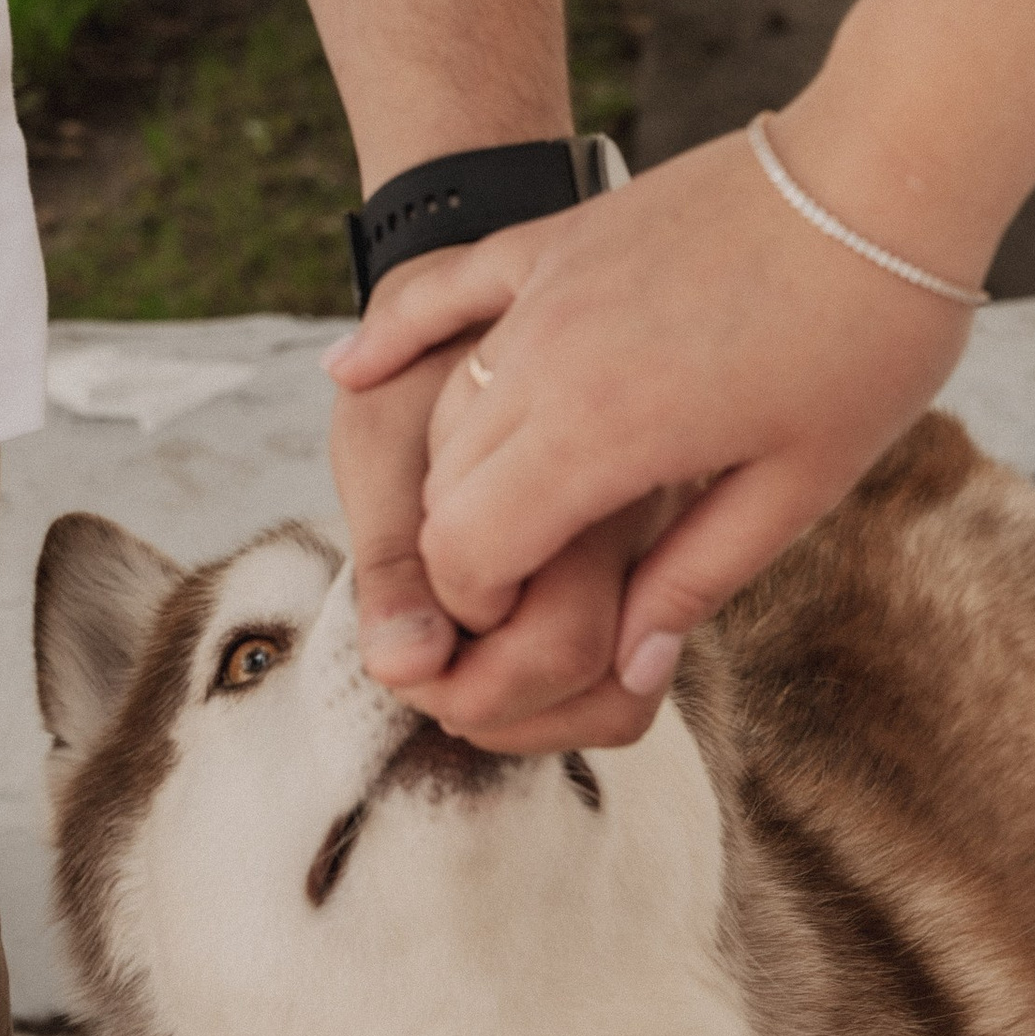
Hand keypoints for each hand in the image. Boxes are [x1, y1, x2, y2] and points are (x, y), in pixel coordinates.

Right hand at [327, 117, 974, 741]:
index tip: (523, 627)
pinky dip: (395, 339)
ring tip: (512, 511)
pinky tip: (352, 372)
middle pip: (446, 487)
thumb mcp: (798, 486)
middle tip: (528, 587)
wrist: (882, 172)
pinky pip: (444, 293)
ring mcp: (543, 292)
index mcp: (604, 438)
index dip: (481, 607)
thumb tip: (628, 667)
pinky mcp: (558, 238)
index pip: (470, 551)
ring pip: (447, 408)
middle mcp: (546, 363)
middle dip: (468, 552)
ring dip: (461, 471)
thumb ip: (696, 577)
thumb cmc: (864, 340)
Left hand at [330, 349, 675, 742]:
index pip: (557, 642)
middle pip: (607, 680)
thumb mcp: (380, 443)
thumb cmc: (416, 378)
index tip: (400, 650)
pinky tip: (488, 669)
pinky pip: (628, 677)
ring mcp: (654, 554)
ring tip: (450, 688)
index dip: (465, 676)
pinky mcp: (643, 575)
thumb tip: (400, 667)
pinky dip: (559, 702)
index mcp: (588, 483)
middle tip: (416, 682)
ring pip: (628, 695)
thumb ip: (392, 556)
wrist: (479, 313)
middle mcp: (643, 527)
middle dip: (495, 708)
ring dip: (534, 722)